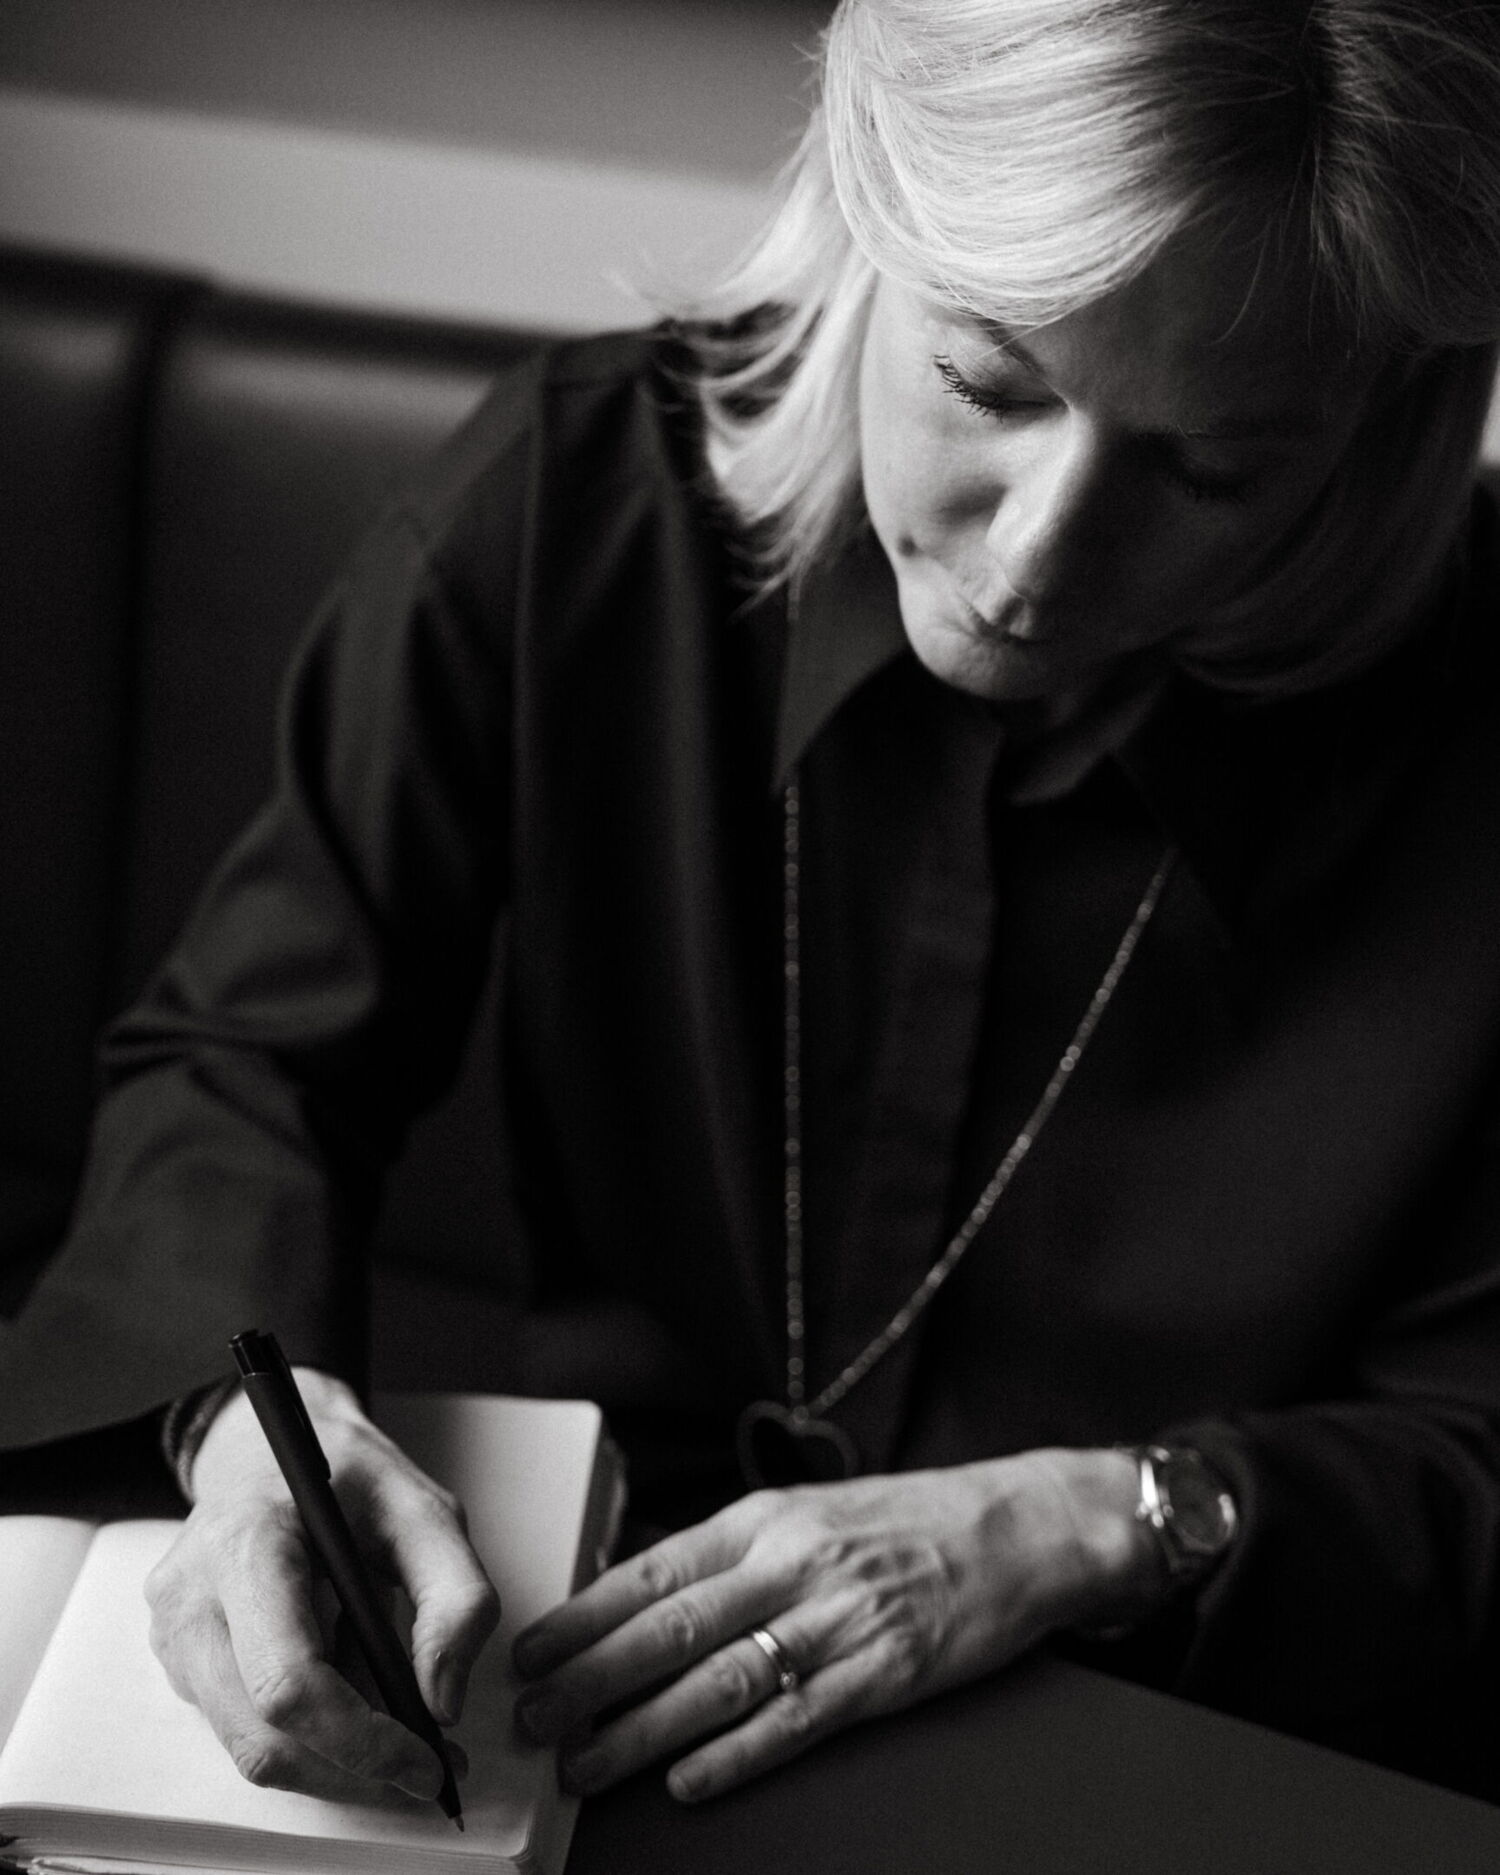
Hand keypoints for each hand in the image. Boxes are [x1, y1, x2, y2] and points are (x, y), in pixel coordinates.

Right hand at [145, 1369, 499, 1802]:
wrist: (274, 1447)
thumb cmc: (349, 1476)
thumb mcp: (426, 1509)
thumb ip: (457, 1597)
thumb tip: (444, 1702)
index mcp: (245, 1542)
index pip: (288, 1682)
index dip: (361, 1740)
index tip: (427, 1762)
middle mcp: (190, 1595)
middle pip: (263, 1737)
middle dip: (354, 1769)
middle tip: (430, 1769)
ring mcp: (174, 1634)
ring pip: (252, 1749)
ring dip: (336, 1760)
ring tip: (399, 1722)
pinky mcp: (182, 1661)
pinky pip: (245, 1729)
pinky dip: (311, 1737)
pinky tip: (355, 1697)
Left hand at [512, 1447, 1152, 1802]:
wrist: (1013, 1529)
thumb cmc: (906, 1521)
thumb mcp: (808, 1511)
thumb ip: (733, 1552)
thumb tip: (645, 1596)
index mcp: (765, 1520)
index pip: (653, 1571)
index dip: (585, 1616)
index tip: (531, 1651)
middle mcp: (791, 1565)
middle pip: (670, 1629)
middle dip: (591, 1680)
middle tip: (535, 1718)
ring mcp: (837, 1620)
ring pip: (718, 1682)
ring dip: (642, 1731)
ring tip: (587, 1764)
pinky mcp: (881, 1674)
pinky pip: (794, 1721)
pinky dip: (735, 1754)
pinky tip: (687, 1779)